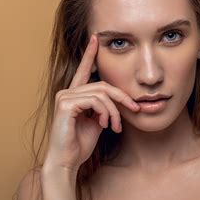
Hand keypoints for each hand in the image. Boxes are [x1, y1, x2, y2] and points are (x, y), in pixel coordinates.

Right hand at [42, 34, 139, 172]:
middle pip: (102, 84)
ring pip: (101, 93)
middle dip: (122, 97)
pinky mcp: (66, 104)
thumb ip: (103, 108)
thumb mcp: (97, 122)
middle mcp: (67, 92)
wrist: (67, 161)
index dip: (90, 54)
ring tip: (115, 126)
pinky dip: (106, 112)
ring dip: (114, 111)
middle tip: (135, 109)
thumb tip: (115, 102)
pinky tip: (105, 125)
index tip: (96, 38)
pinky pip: (96, 101)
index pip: (83, 70)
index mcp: (74, 95)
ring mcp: (65, 97)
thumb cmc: (80, 144)